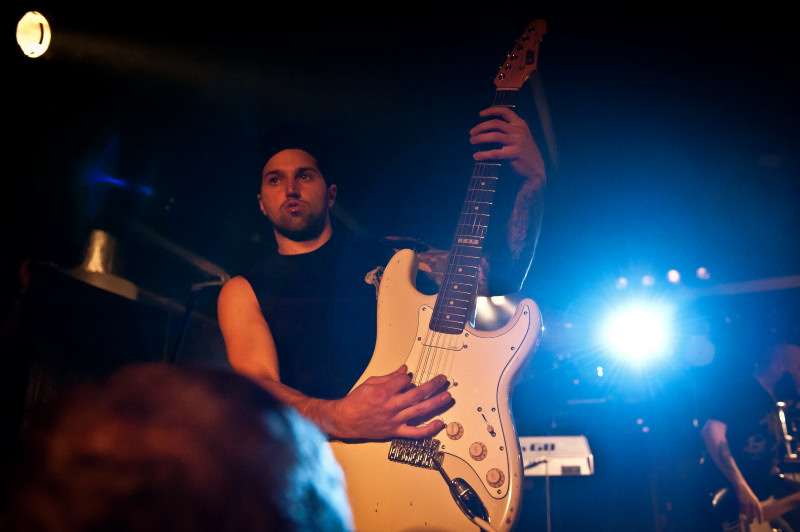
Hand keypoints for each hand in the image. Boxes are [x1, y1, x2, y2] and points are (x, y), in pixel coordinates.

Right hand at [330, 365, 451, 439]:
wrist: (345, 421)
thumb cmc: (355, 402)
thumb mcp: (370, 383)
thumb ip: (390, 377)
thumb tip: (404, 370)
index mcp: (383, 392)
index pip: (405, 380)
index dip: (408, 377)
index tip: (408, 376)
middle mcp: (391, 406)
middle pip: (418, 394)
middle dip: (433, 386)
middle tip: (443, 380)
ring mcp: (395, 420)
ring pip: (420, 411)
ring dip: (436, 403)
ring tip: (447, 397)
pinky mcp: (395, 431)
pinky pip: (415, 432)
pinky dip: (429, 429)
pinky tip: (440, 423)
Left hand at [470, 106, 544, 185]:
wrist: (536, 168)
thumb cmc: (524, 152)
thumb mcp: (520, 136)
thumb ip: (508, 130)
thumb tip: (487, 128)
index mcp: (520, 124)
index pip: (504, 111)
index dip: (491, 110)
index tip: (480, 114)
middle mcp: (519, 130)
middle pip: (495, 123)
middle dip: (481, 127)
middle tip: (471, 132)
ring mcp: (517, 141)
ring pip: (494, 136)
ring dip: (480, 138)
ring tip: (472, 141)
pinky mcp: (514, 153)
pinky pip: (495, 153)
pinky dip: (484, 154)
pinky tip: (476, 156)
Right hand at [735, 484, 763, 523]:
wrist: (741, 486)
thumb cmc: (747, 492)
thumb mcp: (753, 498)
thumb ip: (754, 505)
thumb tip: (753, 515)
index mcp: (757, 502)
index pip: (760, 512)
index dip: (760, 518)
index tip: (760, 523)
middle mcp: (753, 503)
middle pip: (753, 514)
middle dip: (751, 516)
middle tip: (749, 516)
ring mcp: (747, 503)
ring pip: (747, 513)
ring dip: (745, 514)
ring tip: (744, 510)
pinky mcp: (741, 502)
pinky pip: (742, 510)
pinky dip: (741, 512)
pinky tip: (741, 510)